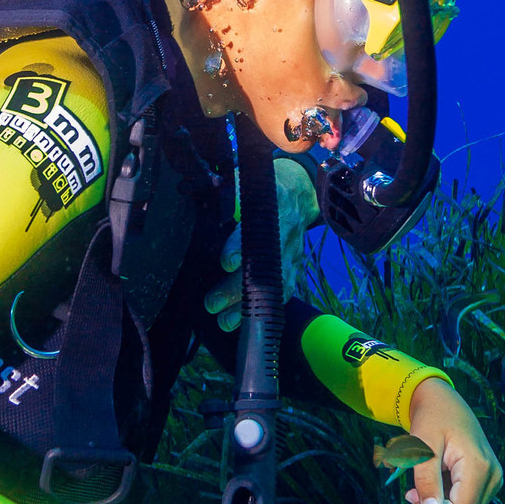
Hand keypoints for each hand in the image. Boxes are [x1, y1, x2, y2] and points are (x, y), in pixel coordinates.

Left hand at [203, 156, 319, 331]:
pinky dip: (265, 309)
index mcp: (272, 206)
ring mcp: (293, 253)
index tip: (226, 262)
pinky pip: (283, 292)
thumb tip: (205, 187)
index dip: (241, 246)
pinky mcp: (295, 268)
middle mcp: (285, 233)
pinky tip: (246, 323)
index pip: (256, 229)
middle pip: (262, 266)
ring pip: (272, 284)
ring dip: (248, 305)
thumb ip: (230, 187)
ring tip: (224, 322)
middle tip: (212, 303)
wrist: (299, 193)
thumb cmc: (265, 188)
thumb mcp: (249, 179)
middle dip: (236, 288)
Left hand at [402, 376, 502, 503]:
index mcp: (479, 466)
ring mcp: (493, 477)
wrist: (444, 402)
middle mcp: (493, 475)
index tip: (411, 501)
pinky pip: (468, 501)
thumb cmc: (431, 419)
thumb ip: (427, 481)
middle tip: (411, 496)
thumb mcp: (422, 448)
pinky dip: (447, 499)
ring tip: (418, 488)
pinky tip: (432, 482)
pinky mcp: (488, 479)